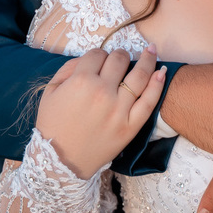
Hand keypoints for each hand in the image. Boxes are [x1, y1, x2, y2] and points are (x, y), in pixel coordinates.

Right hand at [35, 45, 164, 177]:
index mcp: (80, 81)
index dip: (98, 55)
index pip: (97, 54)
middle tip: (120, 59)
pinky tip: (162, 72)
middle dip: (119, 56)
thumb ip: (67, 69)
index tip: (99, 62)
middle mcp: (102, 91)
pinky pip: (149, 101)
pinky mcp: (131, 126)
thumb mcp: (50, 92)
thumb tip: (89, 58)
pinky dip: (158, 85)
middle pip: (119, 60)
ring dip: (147, 59)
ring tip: (152, 51)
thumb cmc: (52, 126)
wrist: (60, 162)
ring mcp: (119, 109)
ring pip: (139, 75)